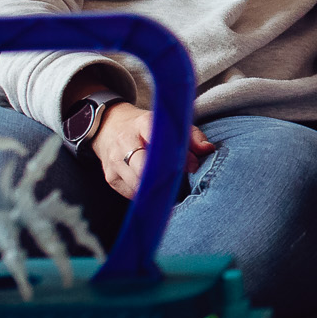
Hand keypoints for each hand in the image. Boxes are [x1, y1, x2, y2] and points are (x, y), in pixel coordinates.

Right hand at [92, 102, 215, 199]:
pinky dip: (146, 193)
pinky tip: (153, 186)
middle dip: (165, 178)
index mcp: (142, 124)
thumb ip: (191, 135)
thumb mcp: (167, 124)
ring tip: (168, 184)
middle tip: (179, 181)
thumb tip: (207, 149)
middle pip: (145, 169)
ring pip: (139, 185)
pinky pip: (132, 193)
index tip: (192, 166)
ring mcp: (114, 162)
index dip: (177, 157)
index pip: (158, 141)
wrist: (109, 127)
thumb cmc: (145, 127)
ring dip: (157, 189)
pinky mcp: (111, 178)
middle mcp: (124, 142)